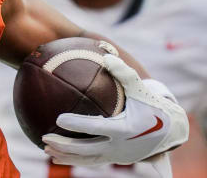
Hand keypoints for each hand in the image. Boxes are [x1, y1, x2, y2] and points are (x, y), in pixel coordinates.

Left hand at [42, 54, 187, 166]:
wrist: (171, 131)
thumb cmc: (152, 106)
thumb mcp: (142, 89)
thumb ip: (124, 73)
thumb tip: (106, 56)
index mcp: (126, 129)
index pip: (97, 127)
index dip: (78, 124)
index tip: (58, 119)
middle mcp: (120, 146)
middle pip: (88, 149)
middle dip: (65, 145)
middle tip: (45, 137)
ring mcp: (117, 155)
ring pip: (87, 159)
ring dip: (66, 156)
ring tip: (45, 149)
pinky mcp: (115, 159)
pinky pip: (91, 161)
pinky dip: (74, 160)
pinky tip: (56, 156)